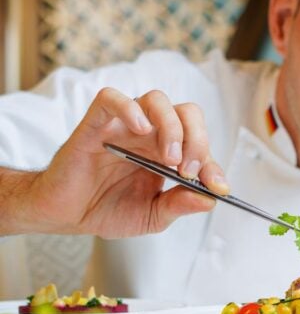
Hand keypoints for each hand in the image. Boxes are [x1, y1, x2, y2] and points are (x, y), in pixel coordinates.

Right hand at [23, 88, 227, 237]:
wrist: (66, 215)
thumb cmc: (108, 209)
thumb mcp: (152, 215)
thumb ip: (179, 205)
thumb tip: (210, 200)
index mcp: (168, 151)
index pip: (200, 143)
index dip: (213, 164)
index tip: (219, 187)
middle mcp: (150, 133)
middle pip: (186, 113)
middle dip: (198, 139)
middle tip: (190, 171)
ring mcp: (124, 126)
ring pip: (156, 100)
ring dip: (171, 126)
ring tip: (169, 158)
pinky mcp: (95, 124)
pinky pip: (111, 98)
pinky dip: (129, 108)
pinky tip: (140, 129)